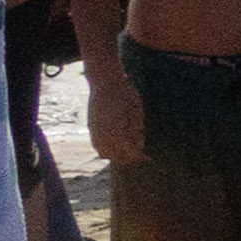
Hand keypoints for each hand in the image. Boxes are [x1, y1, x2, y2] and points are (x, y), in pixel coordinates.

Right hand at [84, 58, 145, 179]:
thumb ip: (137, 131)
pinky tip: (117, 146)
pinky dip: (107, 150)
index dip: (139, 157)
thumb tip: (140, 146)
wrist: (105, 82)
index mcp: (116, 130)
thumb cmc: (125, 94)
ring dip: (117, 156)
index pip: (129, 151)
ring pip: (104, 153)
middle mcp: (103, 133)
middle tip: (141, 156)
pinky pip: (97, 146)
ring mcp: (95, 131)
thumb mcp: (137, 111)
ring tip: (129, 153)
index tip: (148, 159)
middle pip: (116, 156)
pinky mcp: (91, 127)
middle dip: (129, 158)